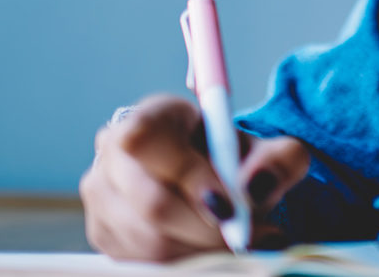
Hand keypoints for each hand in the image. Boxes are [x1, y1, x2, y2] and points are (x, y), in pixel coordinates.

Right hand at [77, 94, 310, 260]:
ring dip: (201, 252)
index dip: (190, 177)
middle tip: (247, 238)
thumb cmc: (233, 160)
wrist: (208, 179)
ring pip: (149, 241)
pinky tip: (211, 253)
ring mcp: (100, 196)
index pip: (146, 140)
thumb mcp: (267, 151)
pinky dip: (186, 264)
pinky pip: (143, 262)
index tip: (232, 206)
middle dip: (208, 230)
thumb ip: (278, 161)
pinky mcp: (102, 234)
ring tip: (238, 244)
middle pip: (151, 204)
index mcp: (149, 116)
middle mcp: (111, 153)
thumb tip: (255, 186)